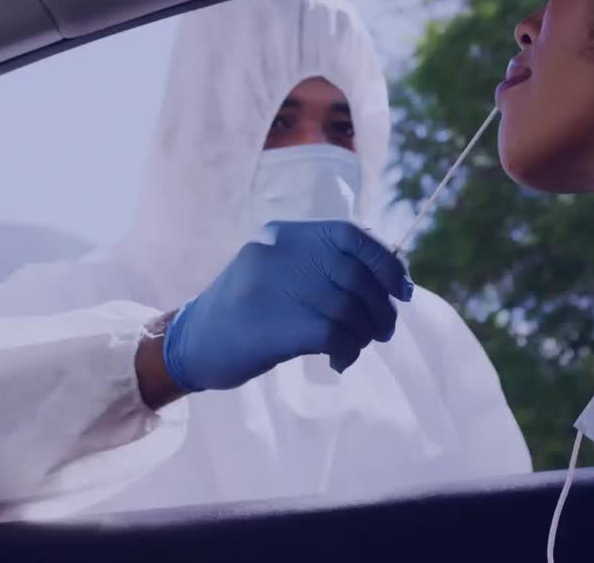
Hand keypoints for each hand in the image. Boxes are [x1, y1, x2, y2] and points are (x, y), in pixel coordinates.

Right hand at [162, 220, 413, 391]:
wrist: (191, 344)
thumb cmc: (246, 311)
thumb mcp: (279, 271)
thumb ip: (323, 266)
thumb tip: (389, 279)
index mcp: (284, 235)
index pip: (351, 235)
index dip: (386, 262)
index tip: (402, 289)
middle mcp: (279, 253)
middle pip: (356, 275)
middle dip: (381, 307)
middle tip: (384, 331)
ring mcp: (273, 287)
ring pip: (349, 307)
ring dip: (365, 332)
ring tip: (358, 346)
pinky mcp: (274, 326)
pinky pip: (335, 334)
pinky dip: (348, 349)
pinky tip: (339, 360)